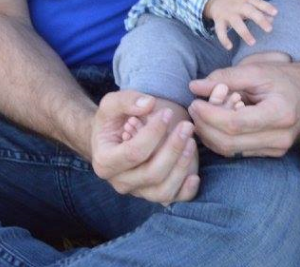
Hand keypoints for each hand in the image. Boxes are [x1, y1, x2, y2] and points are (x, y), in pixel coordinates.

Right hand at [89, 90, 199, 204]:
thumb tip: (149, 104)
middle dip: (173, 148)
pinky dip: (185, 191)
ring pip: (163, 191)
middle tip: (187, 126)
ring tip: (191, 142)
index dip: (154, 133)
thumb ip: (127, 100)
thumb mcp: (111, 104)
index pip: (134, 153)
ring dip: (181, 167)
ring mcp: (137, 191)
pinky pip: (172, 199)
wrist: (111, 140)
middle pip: (152, 174)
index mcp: (105, 162)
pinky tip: (194, 175)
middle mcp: (120, 182)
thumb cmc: (111, 121)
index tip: (167, 113)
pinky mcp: (152, 194)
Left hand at [187, 61, 299, 156]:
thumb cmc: (287, 76)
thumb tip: (194, 87)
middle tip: (194, 108)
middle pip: (229, 143)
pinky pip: (238, 151)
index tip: (195, 102)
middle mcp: (280, 137)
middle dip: (205, 127)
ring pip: (230, 151)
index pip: (234, 124)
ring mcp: (277, 149)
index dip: (209, 115)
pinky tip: (217, 123)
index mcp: (279, 114)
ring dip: (210, 135)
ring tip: (202, 114)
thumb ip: (225, 77)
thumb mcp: (258, 70)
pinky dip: (222, 139)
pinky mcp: (273, 153)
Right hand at [204, 0, 277, 49]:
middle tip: (269, 30)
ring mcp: (228, 13)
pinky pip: (220, 30)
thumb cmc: (237, 2)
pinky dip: (224, 39)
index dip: (267, 7)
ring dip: (245, 33)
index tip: (276, 13)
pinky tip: (229, 47)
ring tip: (253, 43)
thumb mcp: (248, 2)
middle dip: (260, 20)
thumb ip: (260, 10)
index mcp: (246, 0)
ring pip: (236, 23)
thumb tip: (272, 19)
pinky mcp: (218, 20)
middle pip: (250, 11)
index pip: (258, 2)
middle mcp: (238, 6)